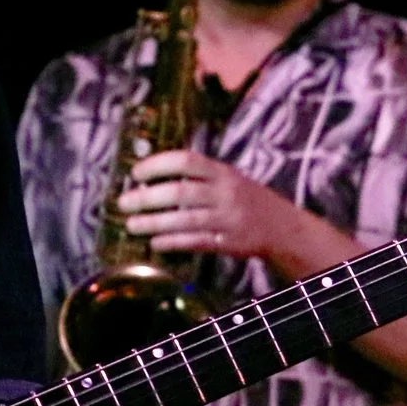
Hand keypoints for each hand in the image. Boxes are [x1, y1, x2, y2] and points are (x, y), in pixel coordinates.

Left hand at [115, 150, 308, 263]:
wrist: (283, 228)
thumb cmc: (247, 199)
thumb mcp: (229, 178)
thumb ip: (199, 176)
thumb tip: (153, 176)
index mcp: (223, 172)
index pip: (186, 161)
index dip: (158, 165)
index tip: (136, 173)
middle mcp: (225, 194)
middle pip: (180, 193)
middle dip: (147, 198)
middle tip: (123, 203)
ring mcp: (228, 220)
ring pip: (185, 221)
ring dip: (154, 223)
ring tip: (132, 225)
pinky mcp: (229, 244)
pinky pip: (196, 243)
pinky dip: (173, 243)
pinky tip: (155, 243)